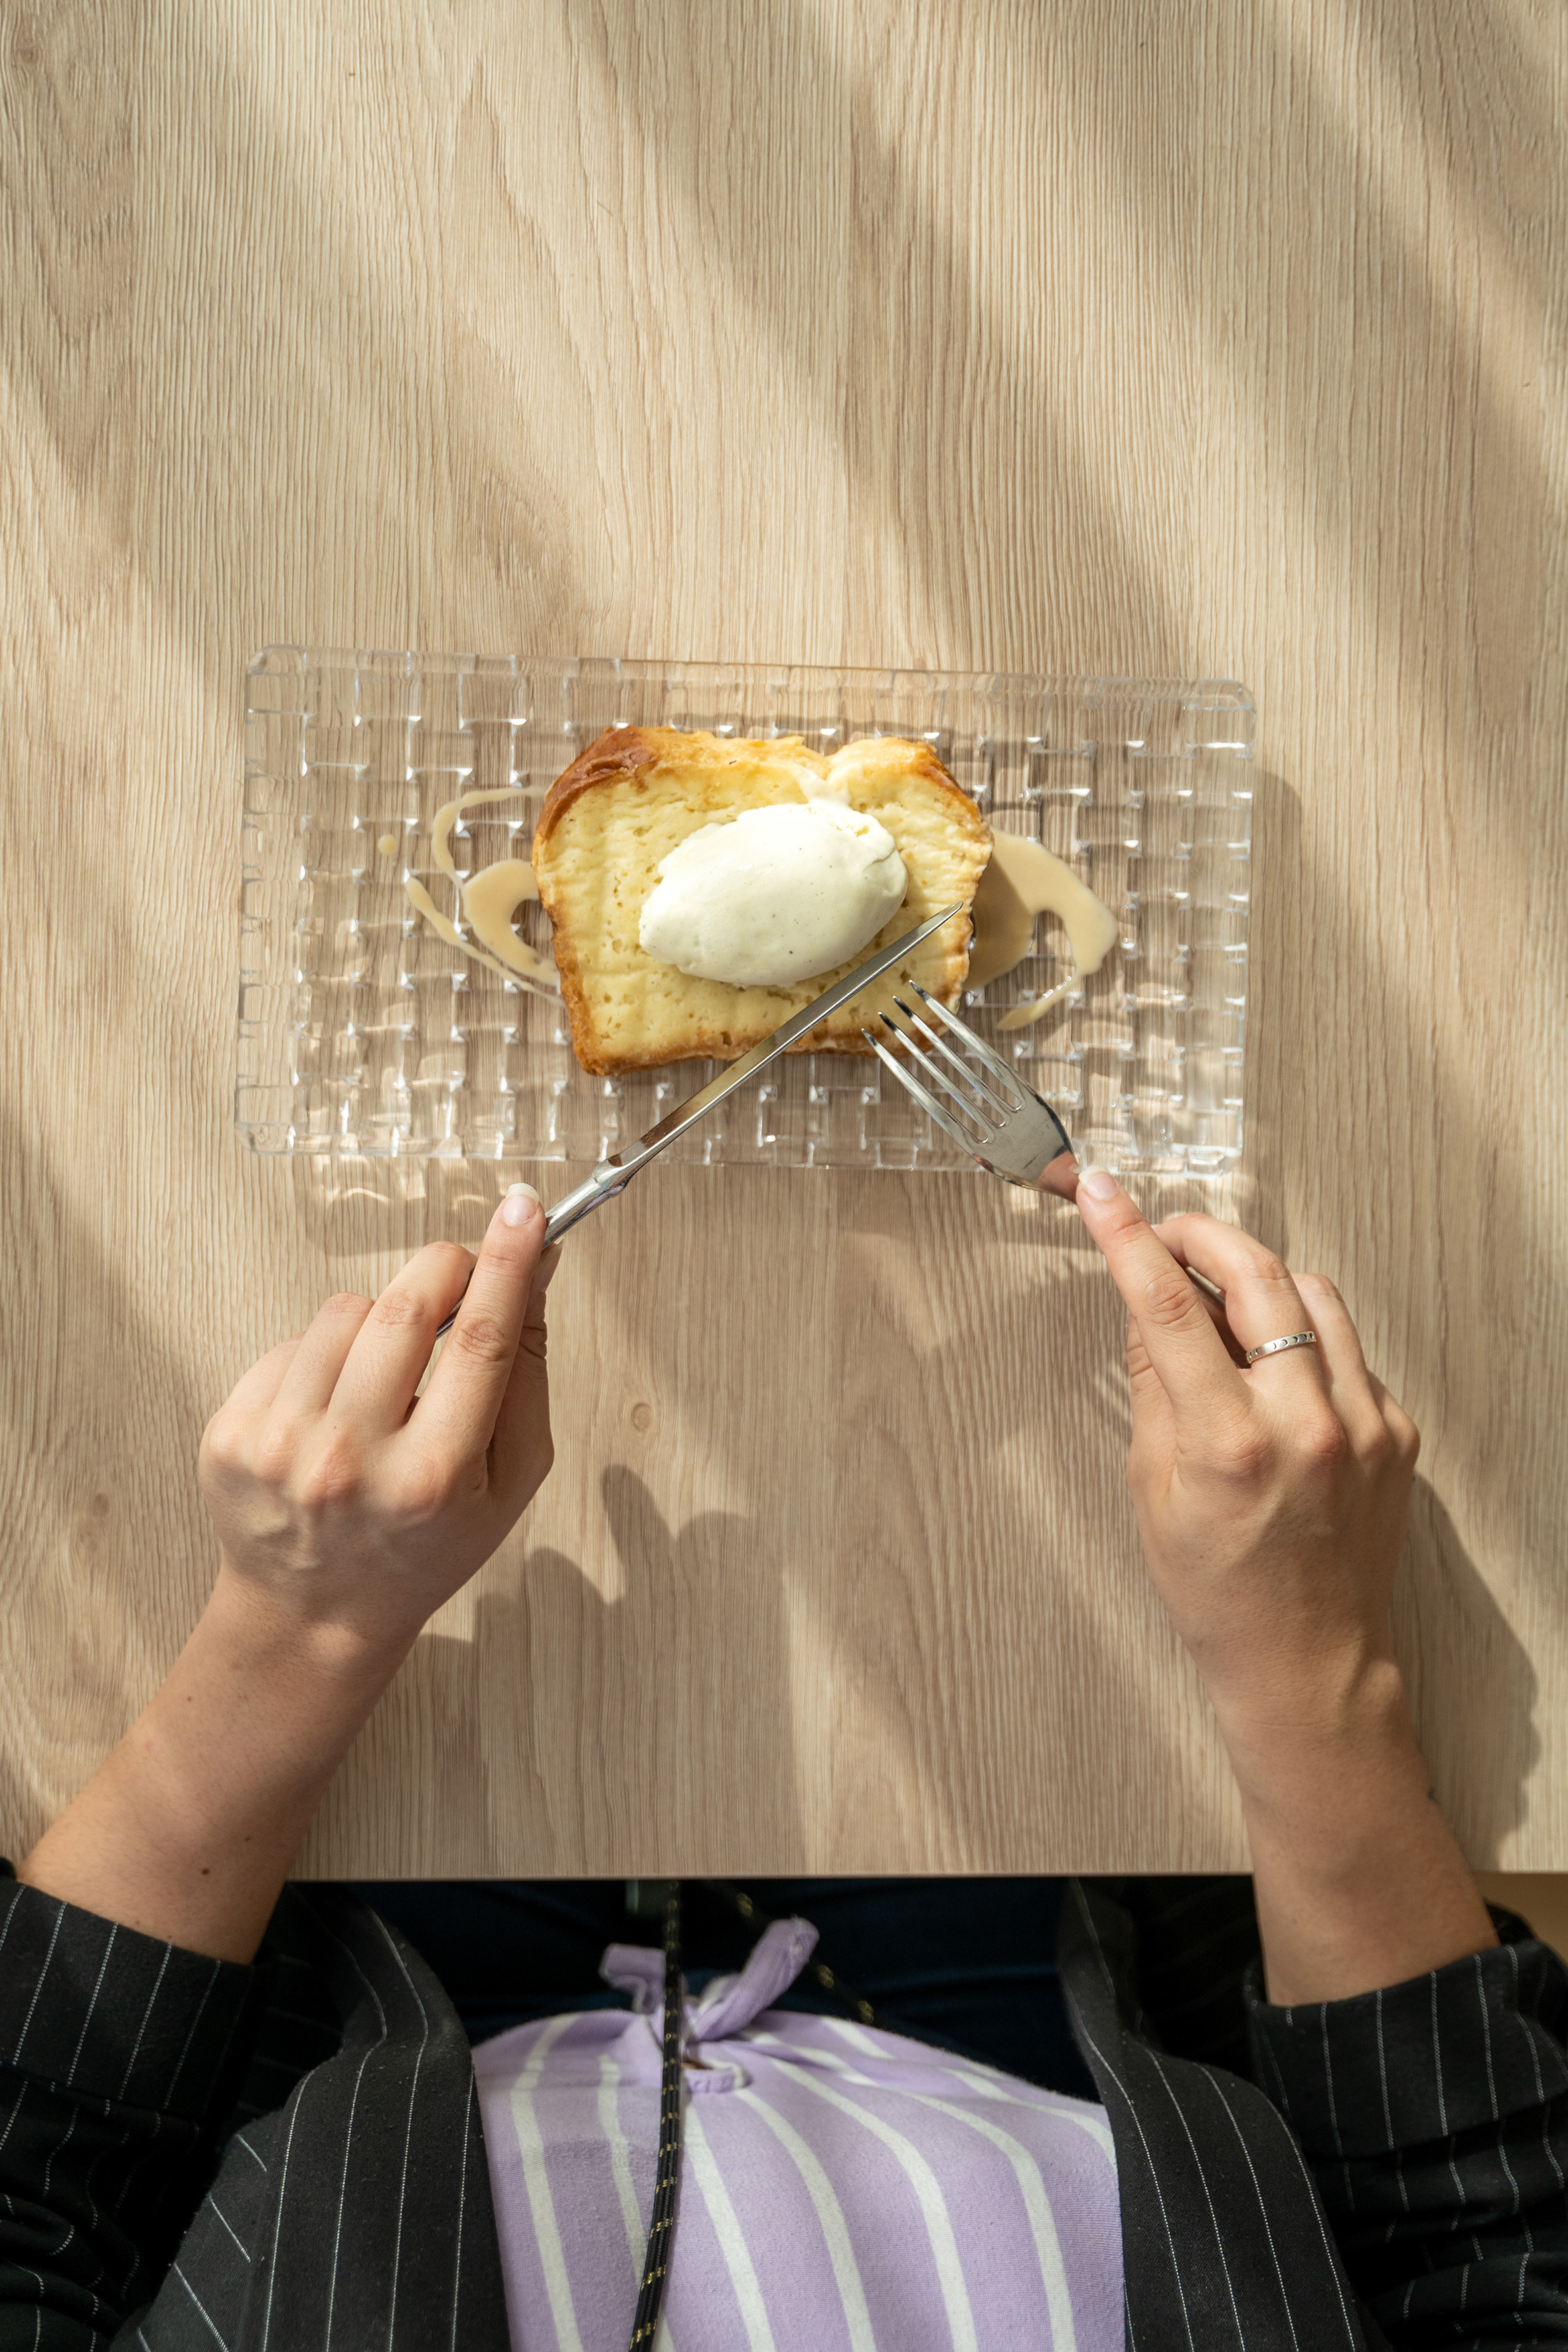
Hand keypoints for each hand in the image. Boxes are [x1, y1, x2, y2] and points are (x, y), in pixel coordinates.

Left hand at [199, 1186, 557, 1654]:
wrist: (316, 1614)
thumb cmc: (425, 1547)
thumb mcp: (509, 1482)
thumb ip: (525, 1376)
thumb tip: (534, 1276)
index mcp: (432, 1478)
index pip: (481, 1340)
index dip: (507, 1263)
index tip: (524, 1211)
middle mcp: (350, 1460)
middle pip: (407, 1309)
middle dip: (446, 1268)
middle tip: (464, 1271)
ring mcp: (280, 1445)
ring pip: (344, 1311)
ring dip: (380, 1321)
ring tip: (387, 1379)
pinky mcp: (230, 1432)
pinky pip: (292, 1342)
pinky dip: (324, 1357)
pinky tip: (335, 1408)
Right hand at [1073, 1178, 1418, 1743]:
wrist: (1306, 1662)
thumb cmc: (1217, 1591)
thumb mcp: (1153, 1490)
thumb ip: (1154, 1387)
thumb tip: (1146, 1305)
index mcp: (1231, 1443)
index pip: (1171, 1308)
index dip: (1130, 1238)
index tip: (1103, 1193)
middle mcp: (1307, 1424)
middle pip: (1258, 1275)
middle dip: (1204, 1235)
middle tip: (1168, 1231)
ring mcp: (1364, 1425)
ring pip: (1315, 1295)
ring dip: (1261, 1276)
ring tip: (1221, 1299)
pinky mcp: (1396, 1433)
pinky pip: (1348, 1348)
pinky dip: (1305, 1338)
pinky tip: (1273, 1371)